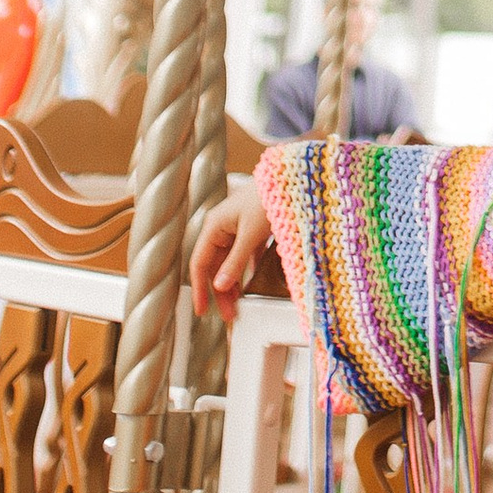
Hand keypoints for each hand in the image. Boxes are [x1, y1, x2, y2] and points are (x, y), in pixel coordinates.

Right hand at [191, 183, 271, 325]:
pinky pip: (244, 255)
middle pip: (215, 265)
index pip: (199, 263)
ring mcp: (237, 228)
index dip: (199, 289)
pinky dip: (247, 270)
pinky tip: (251, 285)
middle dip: (221, 291)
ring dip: (234, 283)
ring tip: (239, 305)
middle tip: (229, 315)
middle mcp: (222, 227)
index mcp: (214, 226)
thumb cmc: (268, 197)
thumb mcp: (251, 234)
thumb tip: (220, 286)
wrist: (293, 177)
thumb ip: (236, 261)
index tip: (203, 311)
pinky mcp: (252, 229)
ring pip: (230, 262)